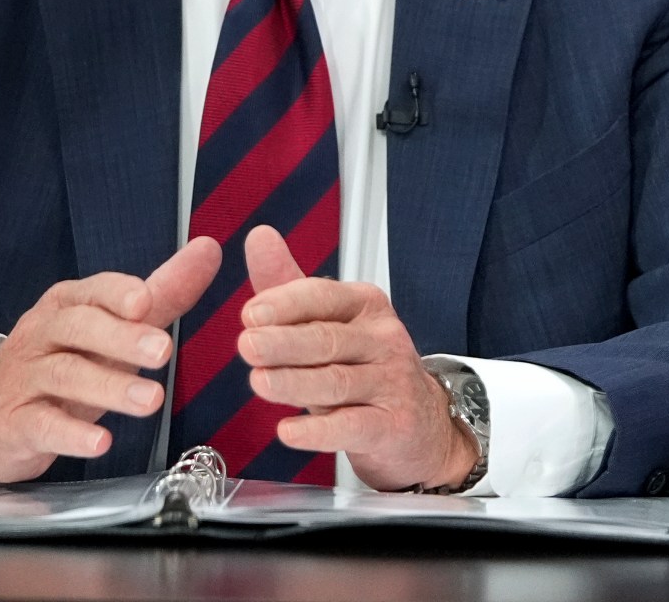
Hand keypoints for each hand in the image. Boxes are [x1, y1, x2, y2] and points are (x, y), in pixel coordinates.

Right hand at [0, 236, 220, 482]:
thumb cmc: (59, 365)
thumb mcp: (110, 329)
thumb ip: (161, 294)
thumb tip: (208, 251)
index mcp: (67, 305)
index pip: (93, 292)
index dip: (118, 294)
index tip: (146, 301)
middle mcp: (42, 334)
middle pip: (78, 328)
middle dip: (121, 338)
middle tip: (162, 352)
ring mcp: (25, 378)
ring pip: (65, 375)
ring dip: (110, 388)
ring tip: (151, 401)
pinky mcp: (15, 422)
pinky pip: (42, 424)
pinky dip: (71, 434)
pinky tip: (101, 442)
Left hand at [236, 225, 479, 491]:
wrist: (421, 423)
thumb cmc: (365, 368)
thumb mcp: (329, 323)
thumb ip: (288, 284)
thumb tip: (259, 237)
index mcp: (364, 306)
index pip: (323, 296)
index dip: (285, 304)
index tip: (250, 313)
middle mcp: (382, 339)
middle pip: (328, 338)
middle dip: (283, 342)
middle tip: (247, 345)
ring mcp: (392, 383)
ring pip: (337, 381)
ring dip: (294, 382)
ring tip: (260, 382)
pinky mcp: (393, 426)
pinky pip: (352, 426)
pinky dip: (318, 431)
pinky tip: (289, 431)